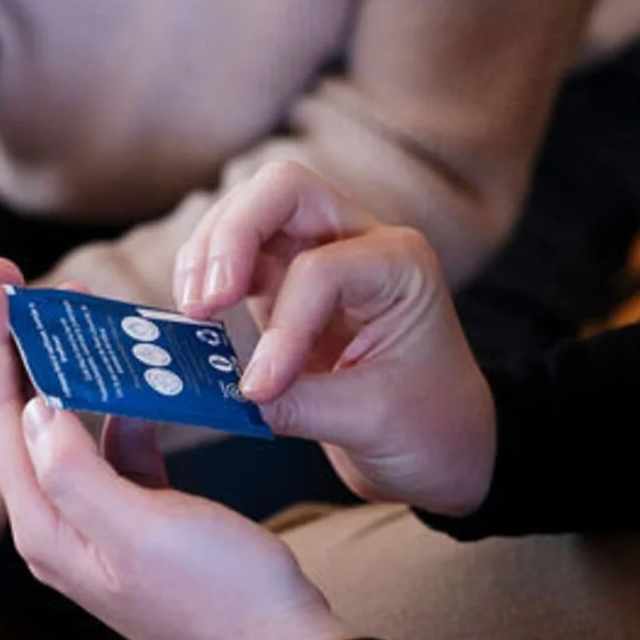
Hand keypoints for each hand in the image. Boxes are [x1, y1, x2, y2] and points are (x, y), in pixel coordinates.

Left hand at [0, 260, 352, 639]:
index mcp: (51, 528)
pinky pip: (118, 450)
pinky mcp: (144, 520)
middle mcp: (64, 526)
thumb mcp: (142, 528)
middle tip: (9, 278)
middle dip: (16, 346)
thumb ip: (78, 471)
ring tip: (81, 311)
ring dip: (74, 371)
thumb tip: (36, 411)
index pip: (3, 420)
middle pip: (24, 416)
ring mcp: (103, 524)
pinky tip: (142, 384)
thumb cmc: (218, 596)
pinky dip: (125, 410)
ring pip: (71, 428)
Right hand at [174, 161, 497, 518]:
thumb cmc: (431, 426)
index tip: (260, 388)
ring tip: (192, 311)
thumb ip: (294, 405)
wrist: (447, 449)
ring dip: (208, 252)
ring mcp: (319, 255)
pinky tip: (194, 315)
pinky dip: (205, 275)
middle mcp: (359, 242)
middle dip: (231, 236)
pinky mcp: (285, 285)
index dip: (283, 327)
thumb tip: (221, 396)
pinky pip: (234, 256)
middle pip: (281, 190)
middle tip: (203, 303)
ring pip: (249, 211)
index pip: (322, 269)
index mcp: (399, 264)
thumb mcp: (370, 421)